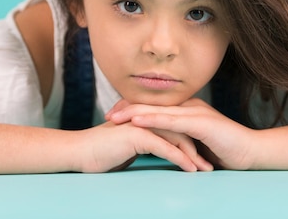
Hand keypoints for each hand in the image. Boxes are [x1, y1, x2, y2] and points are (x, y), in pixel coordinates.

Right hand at [75, 120, 212, 172]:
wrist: (78, 152)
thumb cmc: (99, 153)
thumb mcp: (127, 148)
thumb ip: (143, 146)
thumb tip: (155, 154)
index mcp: (146, 119)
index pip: (175, 128)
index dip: (191, 142)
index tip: (203, 157)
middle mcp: (147, 118)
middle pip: (181, 131)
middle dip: (198, 148)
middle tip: (209, 165)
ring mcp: (143, 124)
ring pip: (177, 138)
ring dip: (193, 155)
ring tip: (204, 169)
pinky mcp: (138, 135)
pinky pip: (165, 147)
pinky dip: (180, 159)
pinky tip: (190, 169)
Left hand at [107, 98, 255, 169]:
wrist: (251, 151)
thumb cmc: (226, 149)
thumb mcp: (197, 142)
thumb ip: (182, 138)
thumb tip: (164, 144)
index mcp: (188, 109)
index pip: (155, 106)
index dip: (134, 108)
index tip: (114, 114)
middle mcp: (190, 106)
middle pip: (153, 104)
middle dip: (128, 108)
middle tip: (107, 114)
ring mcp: (196, 112)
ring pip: (159, 110)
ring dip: (134, 112)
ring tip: (114, 117)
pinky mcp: (201, 123)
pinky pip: (172, 120)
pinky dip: (153, 120)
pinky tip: (138, 121)